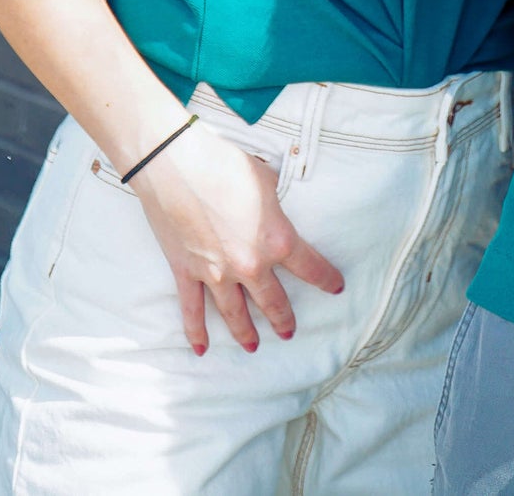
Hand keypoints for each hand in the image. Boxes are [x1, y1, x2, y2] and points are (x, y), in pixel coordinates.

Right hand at [133, 121, 344, 353]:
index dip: (326, 279)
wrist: (177, 166)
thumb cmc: (224, 165)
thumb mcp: (265, 178)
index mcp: (276, 240)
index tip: (336, 288)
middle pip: (272, 300)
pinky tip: (202, 349)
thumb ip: (275, 202)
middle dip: (283, 318)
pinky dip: (196, 332)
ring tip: (254, 346)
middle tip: (289, 332)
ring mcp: (216, 273)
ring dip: (246, 332)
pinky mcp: (186, 273)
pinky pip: (192, 310)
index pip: (309, 267)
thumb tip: (274, 207)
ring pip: (235, 313)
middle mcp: (249, 264)